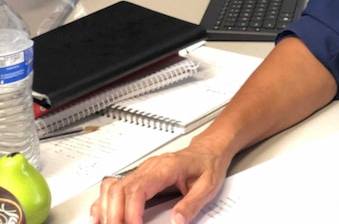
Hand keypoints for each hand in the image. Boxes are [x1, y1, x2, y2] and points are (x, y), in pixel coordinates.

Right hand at [90, 141, 229, 223]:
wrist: (209, 150)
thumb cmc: (208, 164)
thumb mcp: (208, 186)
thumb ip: (192, 204)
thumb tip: (176, 221)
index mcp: (166, 168)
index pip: (139, 189)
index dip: (131, 211)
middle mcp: (150, 167)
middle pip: (120, 189)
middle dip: (114, 214)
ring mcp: (142, 171)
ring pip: (113, 187)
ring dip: (105, 209)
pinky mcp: (140, 177)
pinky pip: (115, 186)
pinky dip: (104, 202)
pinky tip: (101, 216)